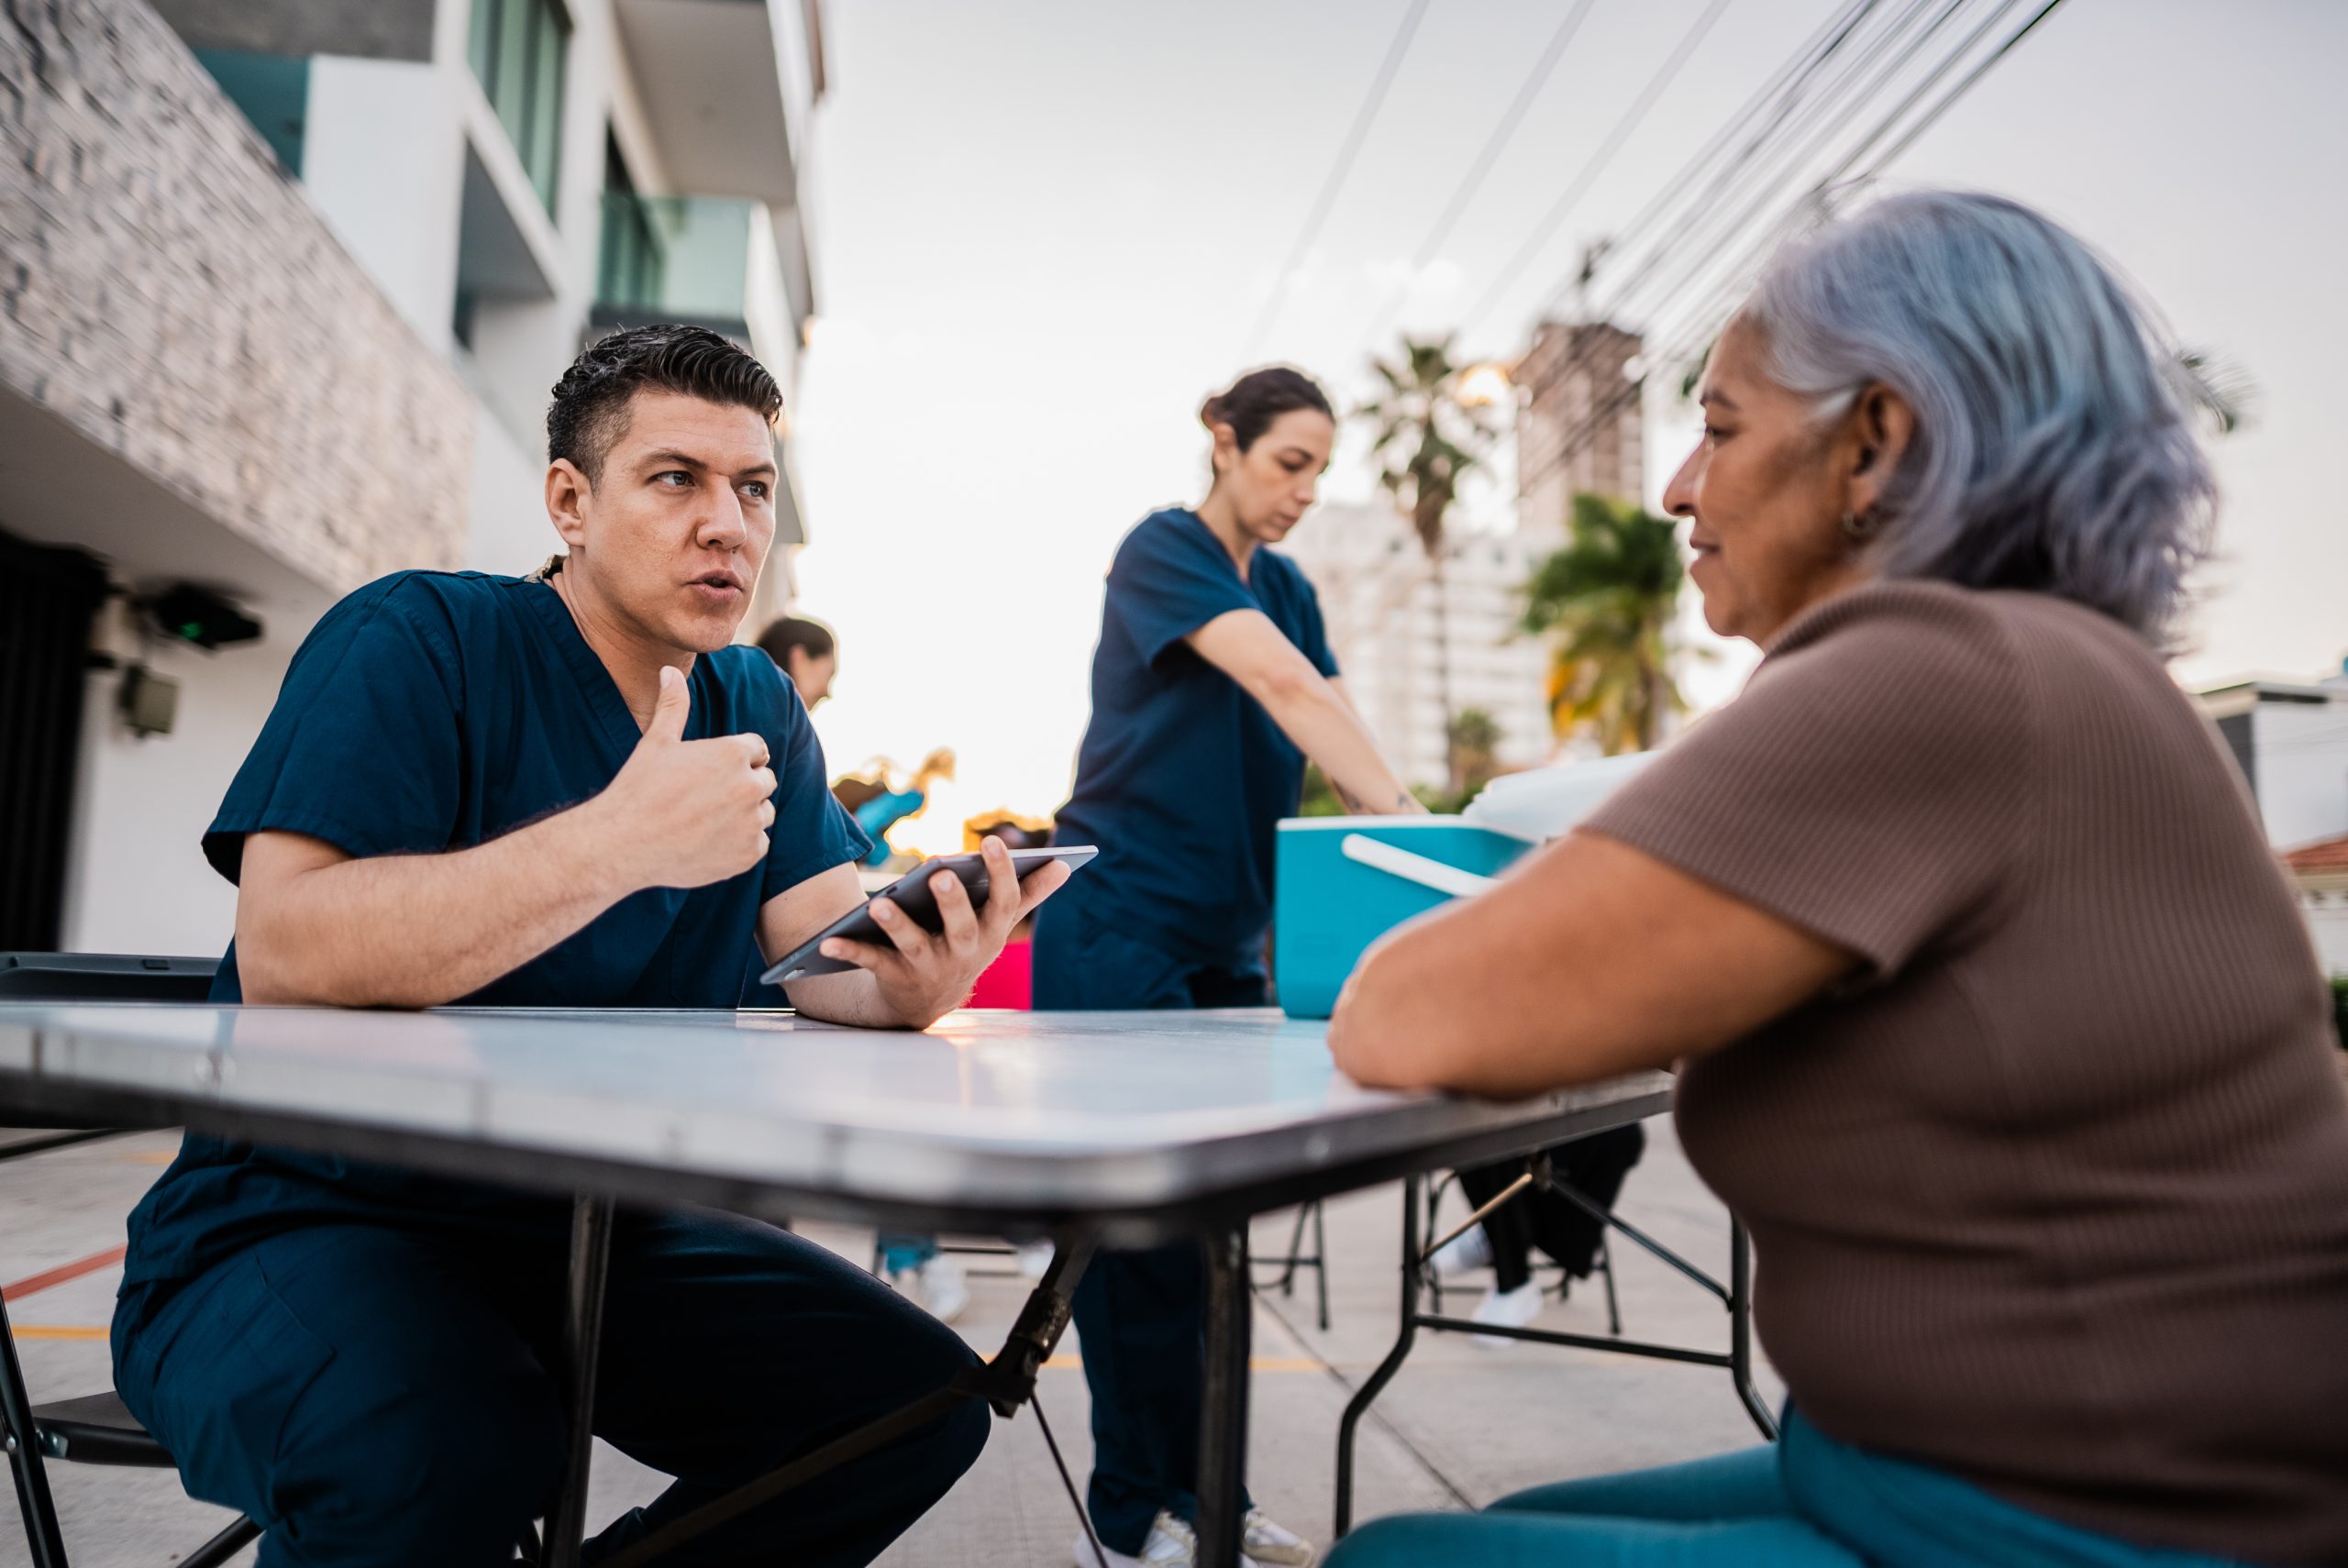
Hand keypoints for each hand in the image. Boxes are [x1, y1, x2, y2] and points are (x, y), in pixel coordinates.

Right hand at [598, 666, 776, 891]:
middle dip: (742, 785)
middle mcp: (749, 785)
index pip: (757, 749)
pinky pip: (758, 843)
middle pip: (765, 780)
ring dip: (744, 815)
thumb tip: (669, 671)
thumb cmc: (638, 789)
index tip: (710, 773)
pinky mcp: (750, 852)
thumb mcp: (656, 742)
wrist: (623, 844)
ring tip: (704, 821)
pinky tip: (707, 843)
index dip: (734, 759)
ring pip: (764, 812)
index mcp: (733, 752)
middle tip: (704, 800)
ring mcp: (752, 821)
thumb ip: (673, 705)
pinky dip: (740, 845)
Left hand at [819, 836, 1071, 1027]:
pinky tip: (828, 939)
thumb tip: (1066, 865)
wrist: (927, 1001)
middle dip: (953, 902)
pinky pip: (871, 962)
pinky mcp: (895, 978)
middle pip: (961, 927)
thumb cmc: (967, 945)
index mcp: (991, 932)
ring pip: (914, 945)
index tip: (992, 841)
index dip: (1002, 874)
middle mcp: (964, 952)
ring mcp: (930, 967)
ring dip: (897, 924)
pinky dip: (849, 951)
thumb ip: (1029, 894)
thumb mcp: (998, 924)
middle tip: (940, 873)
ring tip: (878, 902)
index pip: (1004, 902)